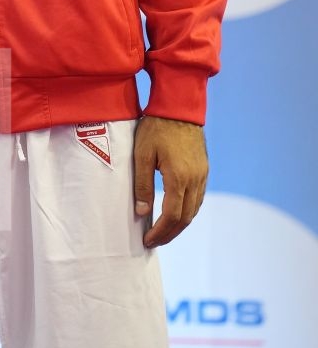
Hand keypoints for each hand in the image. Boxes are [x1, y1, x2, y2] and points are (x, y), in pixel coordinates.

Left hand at [133, 116, 207, 247]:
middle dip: (169, 234)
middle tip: (154, 241)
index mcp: (179, 178)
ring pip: (194, 210)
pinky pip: (198, 198)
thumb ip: (142, 185)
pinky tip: (176, 212)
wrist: (178, 106)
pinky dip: (188, 211)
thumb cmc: (156, 127)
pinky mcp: (204, 169)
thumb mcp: (142, 154)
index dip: (160, 232)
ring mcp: (202, 175)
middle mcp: (195, 180)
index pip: (172, 216)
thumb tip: (142, 213)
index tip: (147, 241)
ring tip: (163, 232)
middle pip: (185, 218)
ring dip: (180, 224)